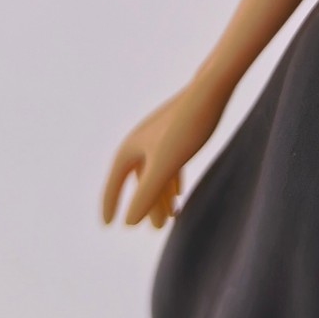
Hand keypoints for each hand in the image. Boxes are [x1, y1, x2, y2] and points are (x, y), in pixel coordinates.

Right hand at [102, 74, 229, 228]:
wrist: (211, 88)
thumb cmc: (187, 126)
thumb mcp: (165, 165)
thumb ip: (146, 194)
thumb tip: (128, 223)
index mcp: (131, 147)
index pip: (115, 181)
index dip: (110, 203)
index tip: (108, 225)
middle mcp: (141, 140)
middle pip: (138, 180)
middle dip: (146, 205)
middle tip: (156, 229)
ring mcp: (159, 136)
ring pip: (155, 172)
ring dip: (161, 196)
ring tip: (172, 219)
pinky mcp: (177, 132)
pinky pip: (168, 162)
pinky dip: (172, 180)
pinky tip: (180, 193)